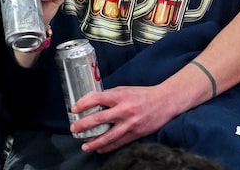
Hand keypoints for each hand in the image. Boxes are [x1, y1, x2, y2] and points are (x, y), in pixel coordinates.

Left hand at [70, 83, 184, 153]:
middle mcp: (124, 110)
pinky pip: (119, 143)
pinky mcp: (136, 133)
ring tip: (84, 146)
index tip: (74, 109)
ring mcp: (130, 123)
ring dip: (94, 142)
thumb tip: (93, 102)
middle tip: (74, 129)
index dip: (83, 104)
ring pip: (108, 136)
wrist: (165, 101)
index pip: (97, 99)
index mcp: (120, 96)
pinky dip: (108, 147)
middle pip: (99, 119)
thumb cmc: (143, 94)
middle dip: (84, 125)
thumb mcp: (125, 90)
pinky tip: (100, 149)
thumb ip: (111, 96)